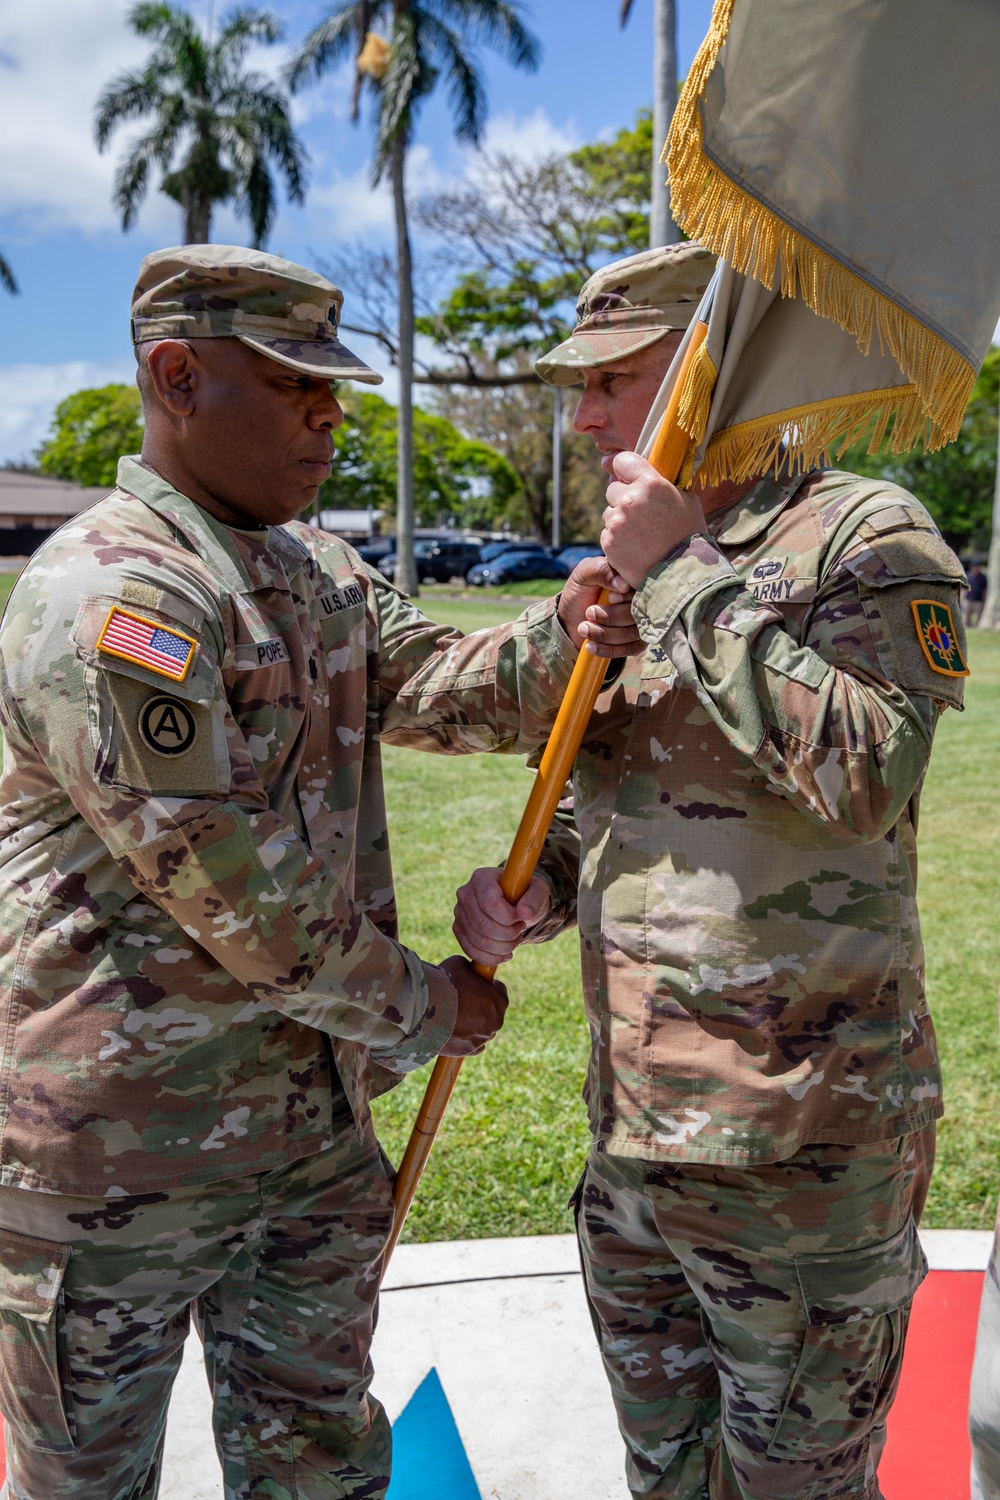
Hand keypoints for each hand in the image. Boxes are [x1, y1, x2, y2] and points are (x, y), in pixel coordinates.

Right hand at [437, 954, 509, 1057]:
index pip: (499, 990)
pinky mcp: (468, 1050)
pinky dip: (467, 1040)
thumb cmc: (445, 983)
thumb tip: (467, 970)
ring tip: (453, 1016)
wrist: (425, 1009)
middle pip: (492, 1011)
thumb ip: (469, 969)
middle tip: (461, 1000)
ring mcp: (483, 1037)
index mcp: (499, 999)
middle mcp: (496, 1020)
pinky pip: (474, 1046)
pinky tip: (456, 1032)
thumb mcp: (459, 964)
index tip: (475, 984)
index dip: (487, 986)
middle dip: (480, 1006)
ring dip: (473, 1023)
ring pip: (483, 1029)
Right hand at [453, 867, 550, 966]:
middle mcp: (465, 893)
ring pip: (477, 940)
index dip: (508, 918)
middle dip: (507, 935)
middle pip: (482, 925)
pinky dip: (490, 957)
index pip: (490, 904)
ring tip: (515, 941)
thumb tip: (525, 913)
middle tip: (520, 930)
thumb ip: (534, 899)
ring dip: (502, 947)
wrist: (515, 902)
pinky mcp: (459, 928)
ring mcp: (459, 912)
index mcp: (481, 877)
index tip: (521, 919)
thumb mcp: (537, 890)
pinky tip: (505, 954)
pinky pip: (470, 950)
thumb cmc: (525, 893)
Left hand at [557, 555, 642, 657]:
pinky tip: (590, 646)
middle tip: (588, 612)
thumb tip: (624, 585)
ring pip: (634, 634)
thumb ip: (602, 571)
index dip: (627, 598)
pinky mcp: (637, 642)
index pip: (645, 590)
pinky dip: (609, 649)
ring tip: (583, 628)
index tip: (609, 598)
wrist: (569, 619)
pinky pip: (631, 649)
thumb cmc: (580, 592)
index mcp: (635, 580)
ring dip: (605, 634)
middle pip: (639, 614)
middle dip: (610, 617)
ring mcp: (642, 622)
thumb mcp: (584, 574)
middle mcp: (643, 601)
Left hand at [600, 451, 706, 589]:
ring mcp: (617, 522)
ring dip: (619, 521)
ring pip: (608, 513)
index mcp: (651, 483)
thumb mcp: (688, 500)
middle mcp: (630, 499)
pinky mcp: (609, 543)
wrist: (683, 574)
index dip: (623, 468)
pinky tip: (635, 549)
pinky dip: (616, 540)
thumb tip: (654, 474)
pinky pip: (607, 534)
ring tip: (640, 536)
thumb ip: (666, 485)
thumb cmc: (690, 536)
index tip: (623, 474)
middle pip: (612, 489)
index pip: (622, 461)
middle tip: (639, 514)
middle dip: (622, 498)